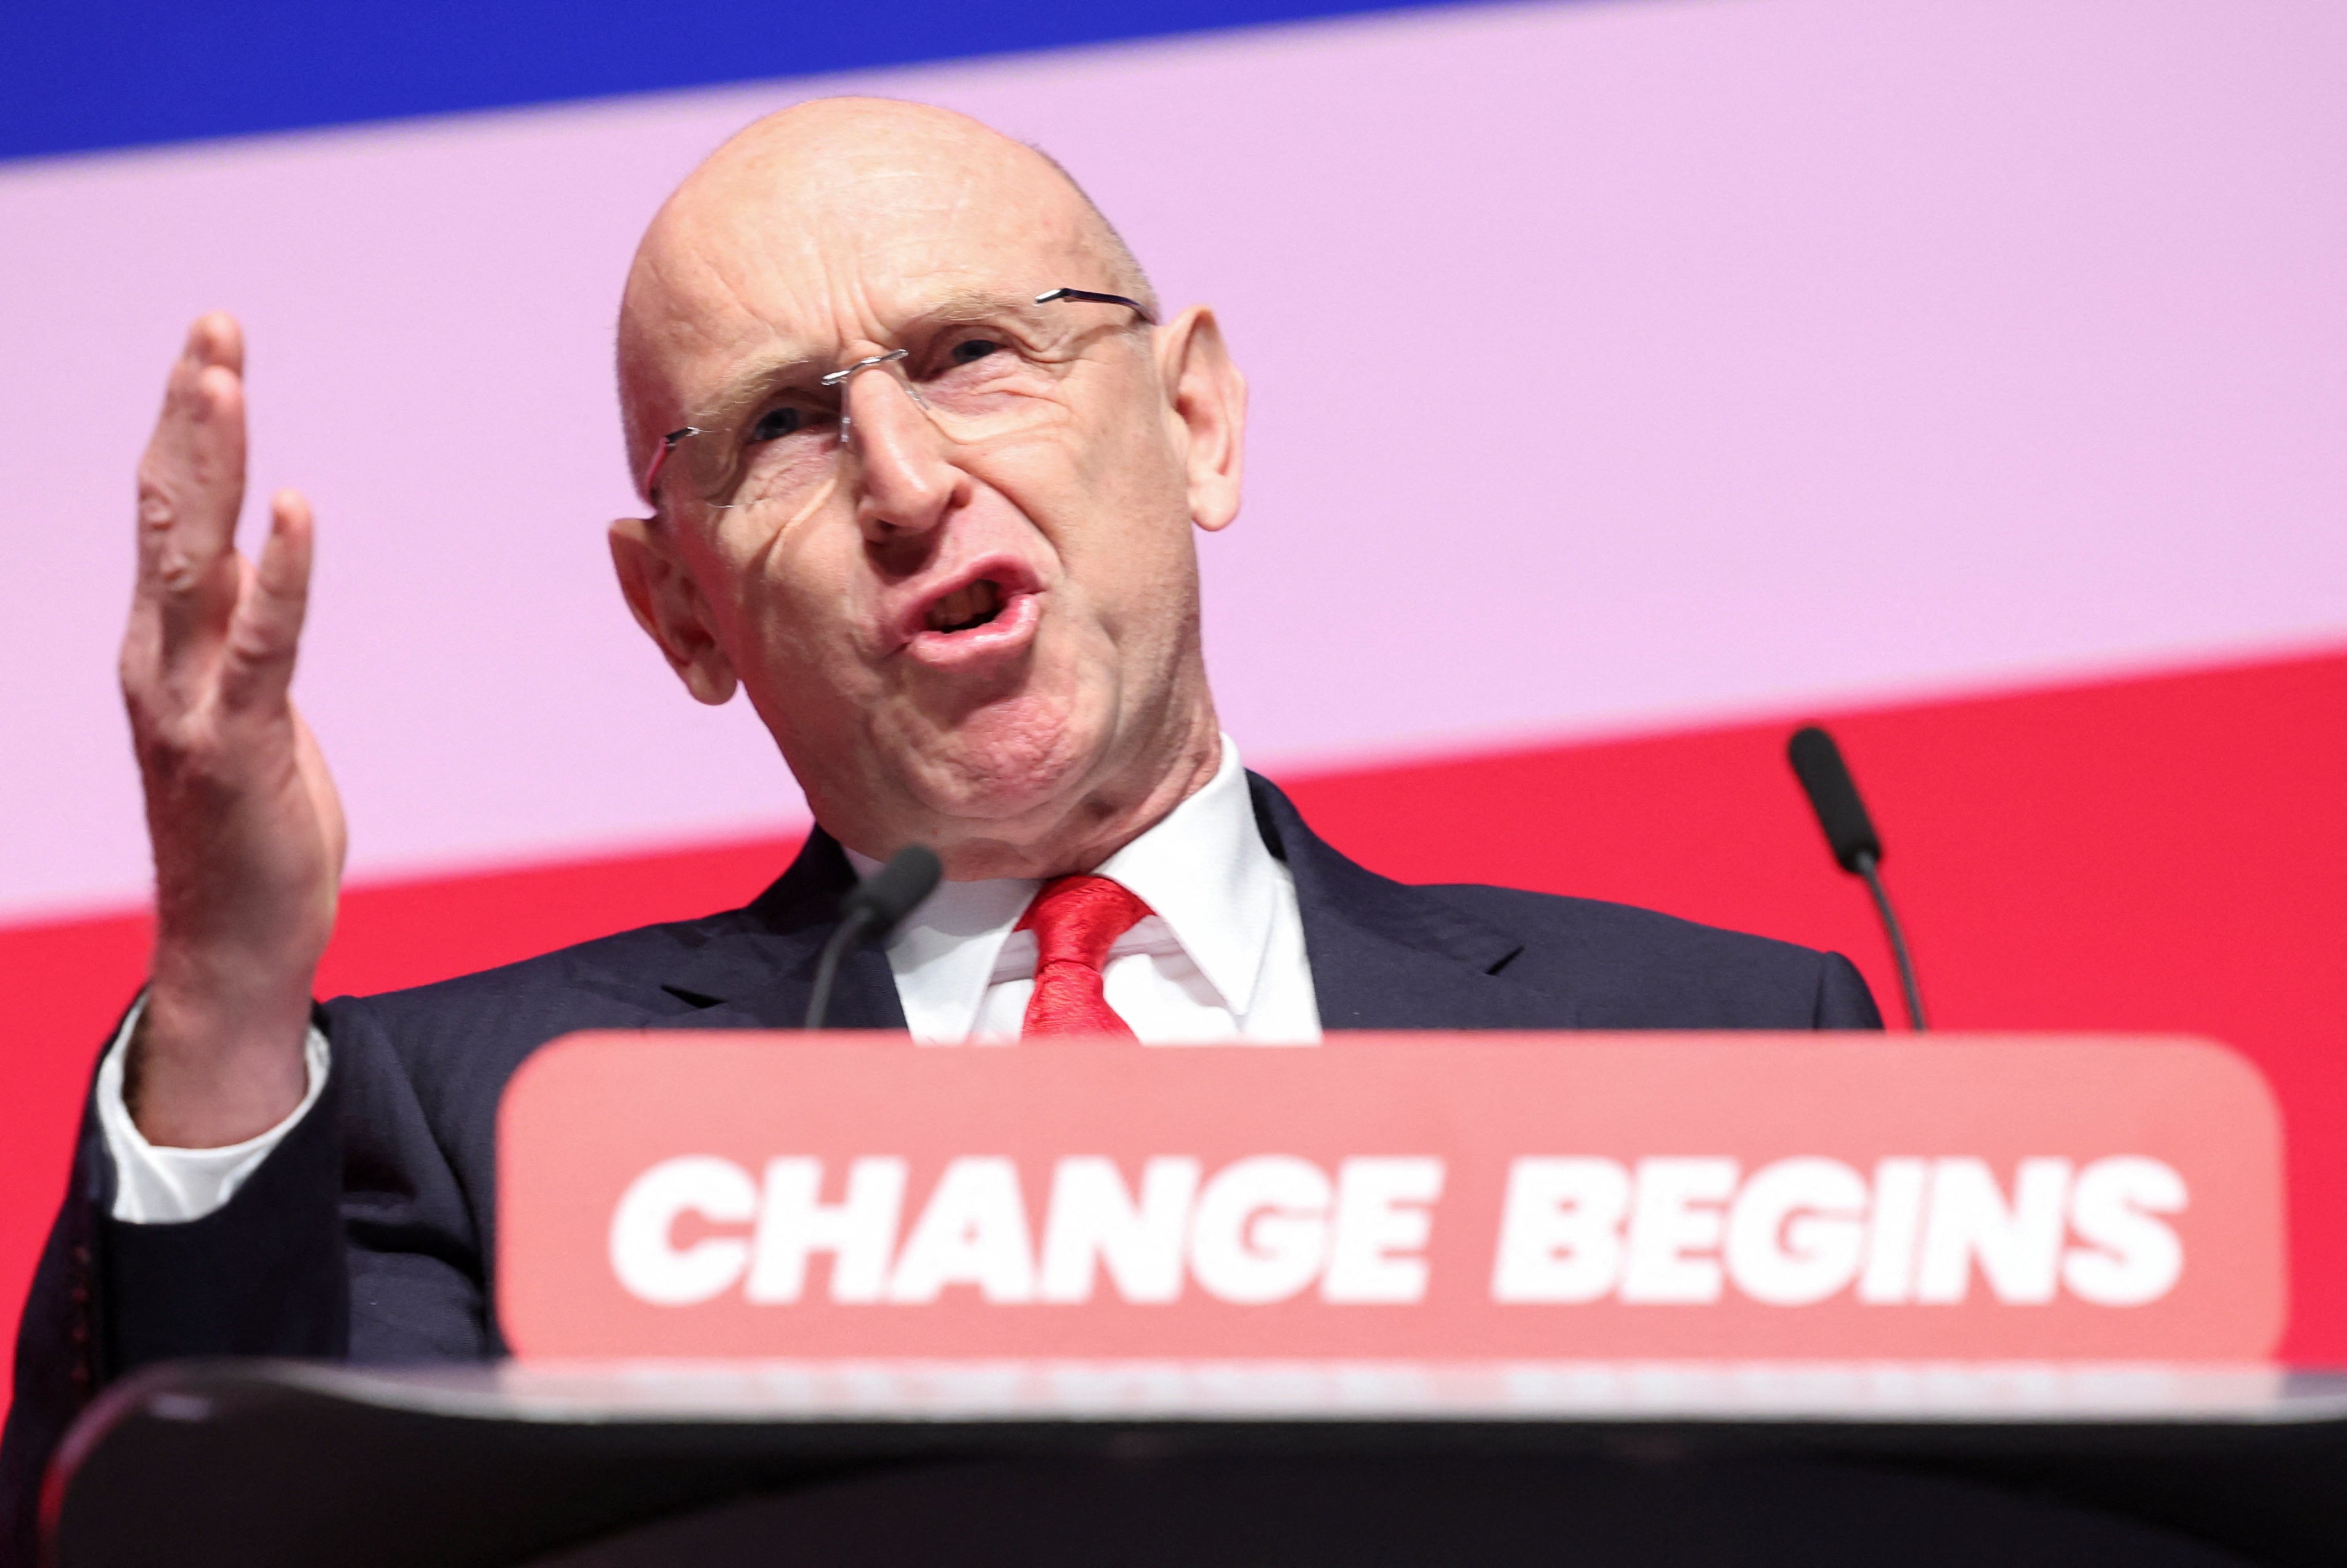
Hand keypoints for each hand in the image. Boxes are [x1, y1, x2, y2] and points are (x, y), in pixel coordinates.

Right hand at [121, 315, 346, 1147]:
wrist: (234, 944)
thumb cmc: (249, 828)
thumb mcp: (245, 708)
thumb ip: (238, 635)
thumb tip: (251, 565)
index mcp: (161, 645)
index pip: (170, 515)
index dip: (187, 429)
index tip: (211, 349)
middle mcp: (157, 658)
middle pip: (167, 511)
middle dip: (191, 415)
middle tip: (213, 326)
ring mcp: (188, 700)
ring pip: (193, 558)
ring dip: (214, 463)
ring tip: (227, 378)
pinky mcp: (240, 743)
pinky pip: (263, 643)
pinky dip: (283, 573)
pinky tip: (299, 509)